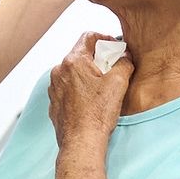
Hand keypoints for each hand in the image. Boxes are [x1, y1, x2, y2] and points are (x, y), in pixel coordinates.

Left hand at [47, 32, 132, 152]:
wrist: (81, 142)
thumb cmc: (96, 114)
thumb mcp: (118, 83)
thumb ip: (124, 63)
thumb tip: (125, 57)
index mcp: (73, 61)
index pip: (88, 37)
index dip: (104, 39)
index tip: (114, 49)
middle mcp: (59, 71)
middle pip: (80, 54)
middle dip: (98, 59)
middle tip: (112, 70)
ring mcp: (54, 87)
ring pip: (73, 72)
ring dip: (88, 75)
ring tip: (102, 88)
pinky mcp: (54, 102)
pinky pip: (68, 88)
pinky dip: (79, 89)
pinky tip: (91, 101)